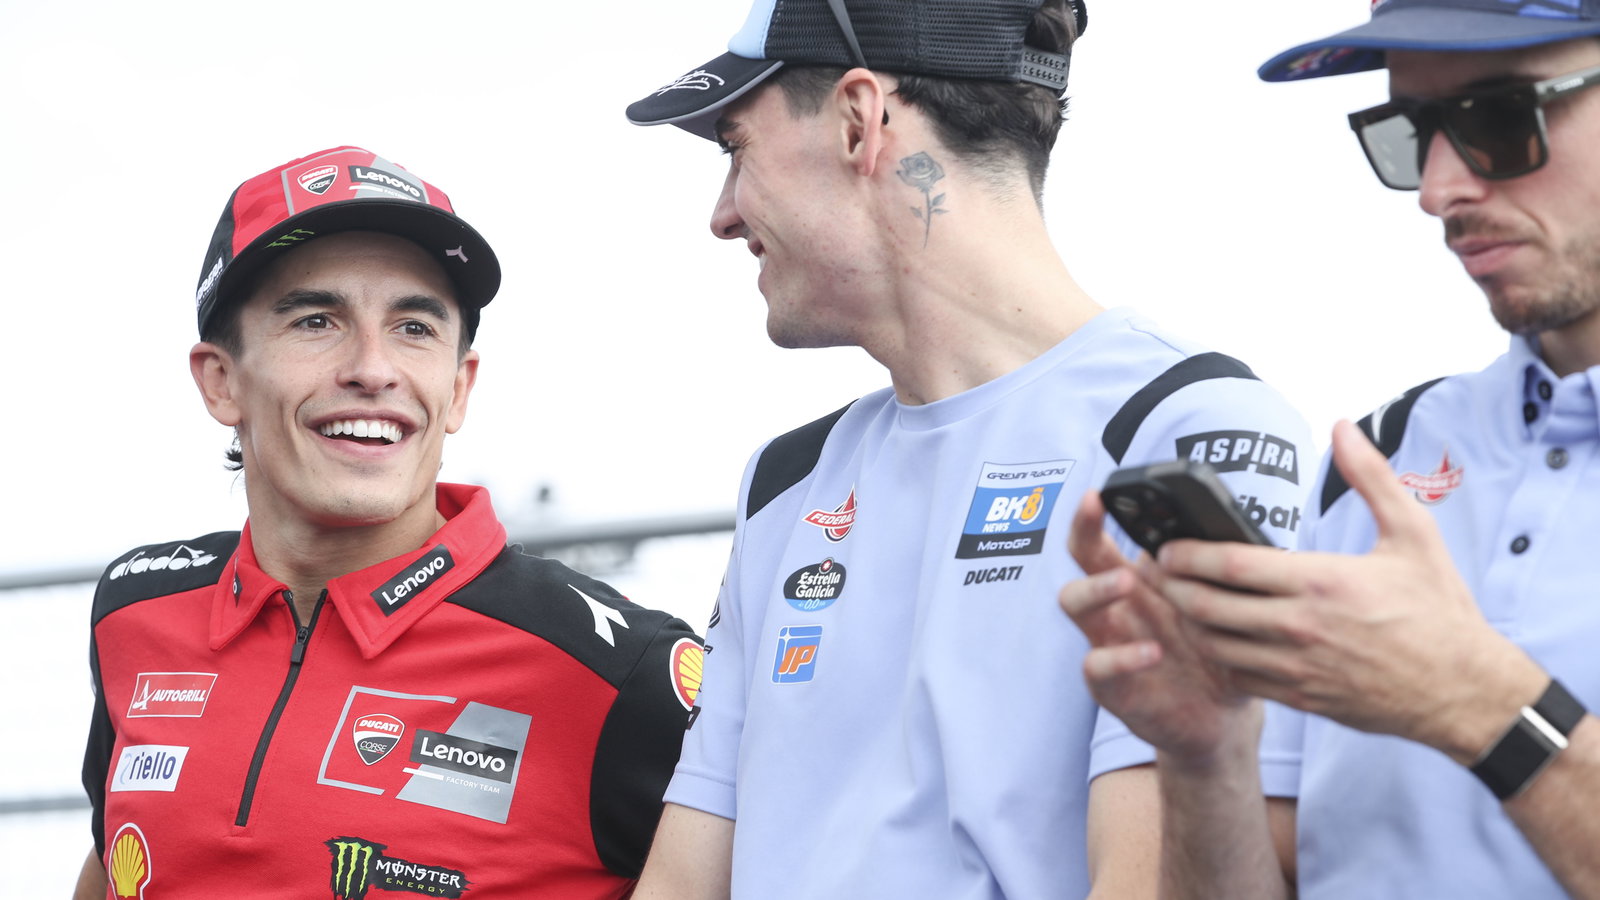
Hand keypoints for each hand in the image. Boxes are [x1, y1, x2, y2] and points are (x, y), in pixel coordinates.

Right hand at [1060, 490, 1258, 762]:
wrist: (1220, 716)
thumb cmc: (1216, 652)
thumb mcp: (1218, 608)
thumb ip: (1212, 574)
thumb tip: (1225, 531)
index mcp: (1137, 581)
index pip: (1105, 538)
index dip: (1092, 515)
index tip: (1097, 494)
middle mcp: (1115, 606)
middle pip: (1080, 561)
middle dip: (1083, 535)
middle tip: (1100, 519)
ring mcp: (1107, 642)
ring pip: (1075, 604)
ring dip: (1096, 589)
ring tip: (1125, 583)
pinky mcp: (1111, 685)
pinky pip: (1097, 665)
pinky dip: (1120, 656)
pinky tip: (1151, 652)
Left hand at [1152, 420, 1544, 762]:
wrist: (1463, 690)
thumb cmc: (1438, 610)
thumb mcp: (1413, 533)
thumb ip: (1370, 477)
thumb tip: (1342, 427)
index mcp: (1320, 581)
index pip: (1229, 565)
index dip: (1186, 555)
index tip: (1164, 546)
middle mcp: (1299, 627)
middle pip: (1207, 607)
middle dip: (1170, 588)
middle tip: (1152, 573)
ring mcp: (1297, 667)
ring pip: (1215, 646)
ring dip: (1187, 624)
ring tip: (1174, 602)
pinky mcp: (1301, 697)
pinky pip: (1239, 677)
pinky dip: (1218, 658)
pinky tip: (1213, 639)